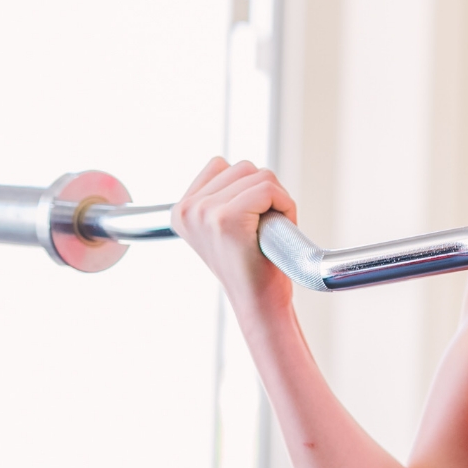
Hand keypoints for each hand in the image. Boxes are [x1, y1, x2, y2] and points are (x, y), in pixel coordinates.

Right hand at [171, 158, 298, 316]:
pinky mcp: (226, 218)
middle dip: (264, 193)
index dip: (248, 188)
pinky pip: (269, 189)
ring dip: (277, 200)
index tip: (249, 221)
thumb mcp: (224, 226)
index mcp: (182, 209)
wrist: (259, 302)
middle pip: (244, 167)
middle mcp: (187, 209)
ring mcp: (204, 213)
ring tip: (269, 231)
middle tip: (264, 228)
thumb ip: (221, 194)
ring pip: (260, 175)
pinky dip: (285, 206)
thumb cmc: (252, 266)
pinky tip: (278, 230)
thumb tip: (232, 165)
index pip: (222, 165)